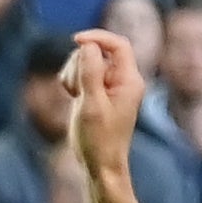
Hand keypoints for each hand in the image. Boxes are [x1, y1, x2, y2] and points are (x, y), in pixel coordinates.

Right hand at [59, 28, 146, 181]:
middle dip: (79, 63)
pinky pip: (81, 74)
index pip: (118, 44)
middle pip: (97, 52)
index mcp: (129, 80)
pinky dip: (72, 81)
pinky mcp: (97, 93)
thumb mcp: (92, 105)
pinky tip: (72, 98)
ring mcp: (109, 86)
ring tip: (75, 97)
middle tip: (75, 89)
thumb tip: (87, 46)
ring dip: (73, 74)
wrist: (100, 164)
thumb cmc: (99, 139)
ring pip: (86, 62)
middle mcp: (122, 80)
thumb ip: (91, 73)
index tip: (76, 41)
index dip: (97, 38)